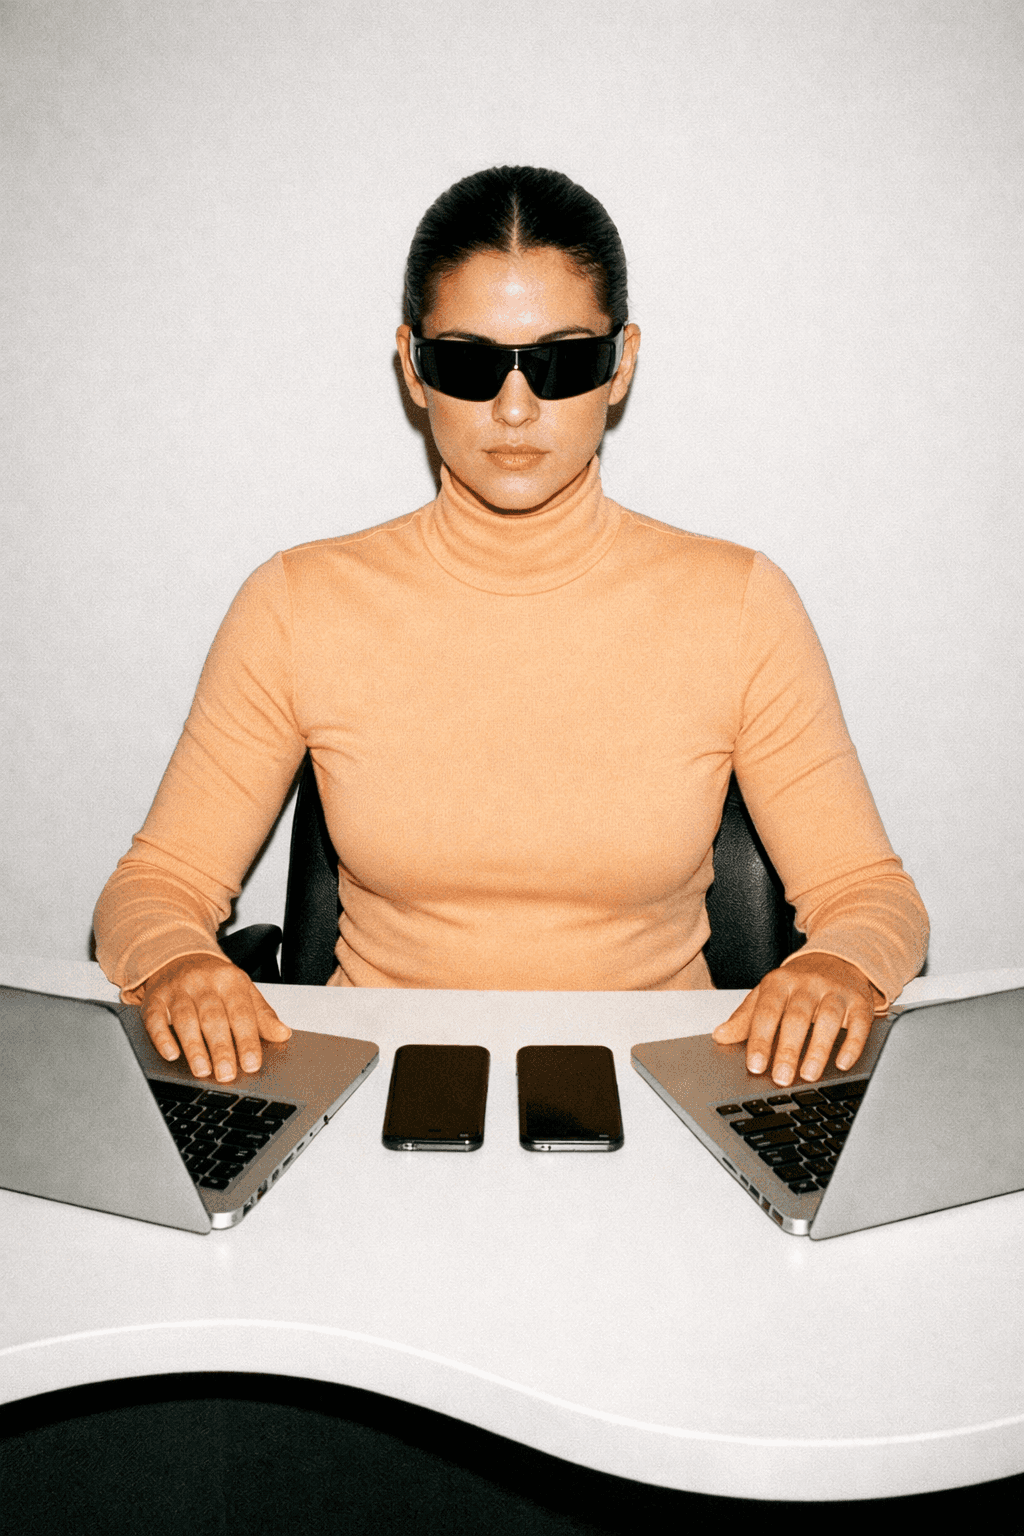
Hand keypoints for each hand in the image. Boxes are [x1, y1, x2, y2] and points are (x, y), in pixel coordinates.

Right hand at [140, 954, 290, 1083]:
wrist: (179, 956)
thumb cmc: (214, 980)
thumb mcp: (243, 991)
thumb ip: (262, 1015)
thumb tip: (283, 1034)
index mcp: (230, 980)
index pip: (241, 1013)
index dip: (247, 1039)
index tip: (251, 1063)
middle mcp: (203, 983)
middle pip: (213, 1018)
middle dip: (221, 1048)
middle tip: (227, 1074)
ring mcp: (177, 990)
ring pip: (185, 1019)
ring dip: (194, 1047)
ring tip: (203, 1071)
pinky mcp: (154, 998)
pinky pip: (155, 1018)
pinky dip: (162, 1037)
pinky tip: (171, 1054)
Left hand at [711, 953, 882, 1086]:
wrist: (836, 958)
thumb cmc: (797, 984)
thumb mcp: (767, 994)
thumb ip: (745, 1017)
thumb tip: (720, 1036)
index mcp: (779, 983)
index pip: (766, 1012)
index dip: (759, 1040)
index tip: (755, 1066)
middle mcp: (807, 984)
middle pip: (797, 1017)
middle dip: (788, 1049)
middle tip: (781, 1078)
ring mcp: (835, 991)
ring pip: (829, 1019)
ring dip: (818, 1049)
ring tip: (809, 1075)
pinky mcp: (860, 1000)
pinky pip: (859, 1022)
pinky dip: (853, 1044)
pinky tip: (843, 1063)